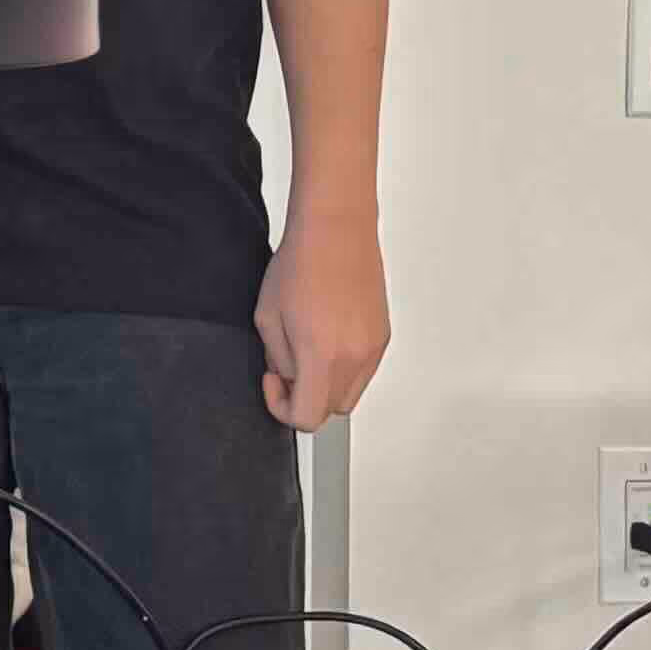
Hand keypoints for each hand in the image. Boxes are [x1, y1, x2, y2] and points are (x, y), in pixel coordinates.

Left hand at [259, 216, 389, 430]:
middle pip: (331, 411)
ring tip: (306, 350)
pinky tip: (326, 340)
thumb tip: (289, 379)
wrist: (336, 231)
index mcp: (322, 355)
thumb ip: (278, 359)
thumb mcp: (267, 317)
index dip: (283, 408)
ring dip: (326, 385)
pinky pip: (363, 372)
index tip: (274, 384)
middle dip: (305, 398)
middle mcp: (355, 357)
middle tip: (286, 369)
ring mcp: (373, 348)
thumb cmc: (301, 263)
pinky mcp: (383, 337)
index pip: (308, 417)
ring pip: (350, 394)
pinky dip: (343, 369)